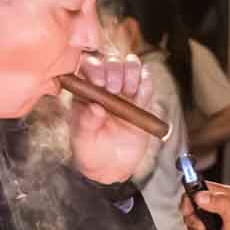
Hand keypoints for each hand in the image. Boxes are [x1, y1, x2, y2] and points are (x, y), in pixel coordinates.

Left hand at [66, 53, 154, 184]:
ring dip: (132, 72)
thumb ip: (86, 123)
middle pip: (111, 62)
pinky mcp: (142, 101)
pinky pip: (147, 84)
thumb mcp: (82, 139)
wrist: (111, 167)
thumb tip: (95, 107)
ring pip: (131, 66)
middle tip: (114, 88)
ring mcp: (124, 91)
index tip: (100, 82)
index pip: (88, 66)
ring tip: (129, 91)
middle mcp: (105, 86)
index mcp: (85, 90)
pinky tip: (141, 96)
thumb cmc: (90, 151)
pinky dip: (146, 83)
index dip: (95, 67)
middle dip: (114, 70)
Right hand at [179, 181, 229, 229]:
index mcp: (228, 197)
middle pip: (192, 210)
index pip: (200, 188)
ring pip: (194, 228)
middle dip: (196, 223)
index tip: (189, 210)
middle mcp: (221, 209)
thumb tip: (199, 196)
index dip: (190, 199)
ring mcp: (217, 225)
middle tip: (205, 228)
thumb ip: (218, 201)